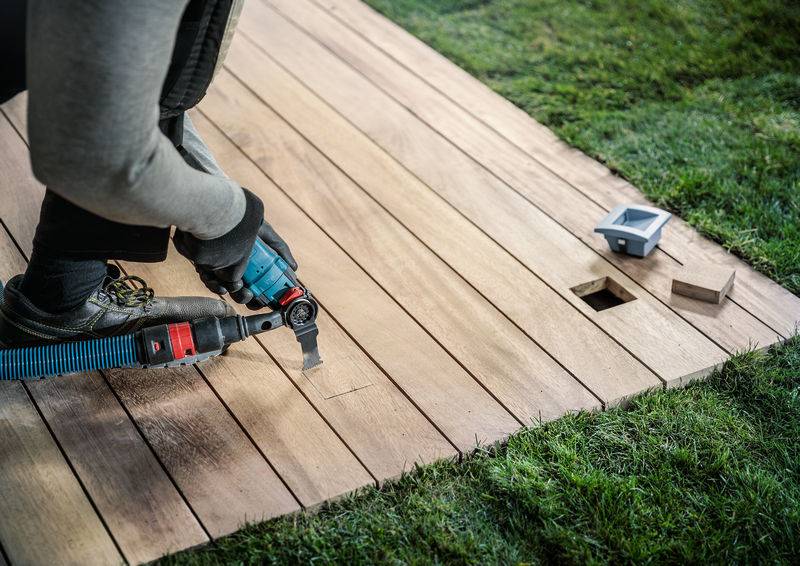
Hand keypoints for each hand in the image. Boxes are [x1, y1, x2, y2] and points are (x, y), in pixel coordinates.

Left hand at [174, 188, 296, 303]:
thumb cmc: (243, 218)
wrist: (217, 207)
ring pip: (224, 288)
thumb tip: (294, 268)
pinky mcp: (203, 263)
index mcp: (248, 263)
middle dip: (245, 296)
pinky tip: (220, 282)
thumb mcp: (265, 233)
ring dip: (231, 292)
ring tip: (237, 287)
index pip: (256, 285)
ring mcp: (218, 266)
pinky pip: (209, 280)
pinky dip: (214, 284)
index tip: (265, 300)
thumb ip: (280, 249)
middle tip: (250, 295)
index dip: (261, 296)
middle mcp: (233, 266)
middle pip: (239, 290)